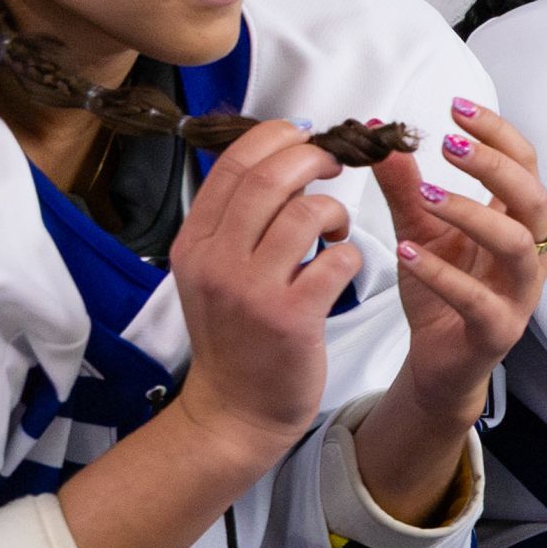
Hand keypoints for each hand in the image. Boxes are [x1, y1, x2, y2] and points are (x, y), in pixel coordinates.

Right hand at [160, 116, 358, 468]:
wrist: (233, 412)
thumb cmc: (234, 337)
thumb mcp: (212, 273)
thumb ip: (235, 222)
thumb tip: (276, 162)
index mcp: (196, 242)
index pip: (233, 164)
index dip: (277, 137)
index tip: (307, 135)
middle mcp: (216, 261)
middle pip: (269, 177)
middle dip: (314, 157)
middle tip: (336, 163)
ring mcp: (251, 289)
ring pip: (306, 212)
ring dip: (335, 211)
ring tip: (337, 231)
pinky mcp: (290, 318)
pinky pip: (336, 260)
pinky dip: (350, 255)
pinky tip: (342, 268)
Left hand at [359, 97, 546, 520]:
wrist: (438, 361)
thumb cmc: (440, 291)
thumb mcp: (419, 230)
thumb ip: (405, 186)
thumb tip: (376, 133)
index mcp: (517, 221)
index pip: (524, 164)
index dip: (498, 133)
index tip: (457, 108)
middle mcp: (529, 253)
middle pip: (532, 197)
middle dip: (494, 165)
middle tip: (449, 145)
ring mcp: (519, 294)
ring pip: (516, 246)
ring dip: (473, 214)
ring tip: (427, 196)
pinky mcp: (497, 331)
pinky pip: (477, 300)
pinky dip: (442, 275)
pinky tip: (406, 254)